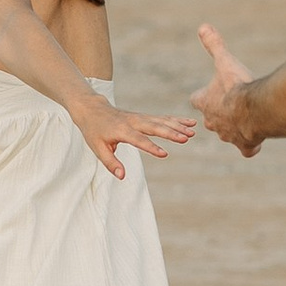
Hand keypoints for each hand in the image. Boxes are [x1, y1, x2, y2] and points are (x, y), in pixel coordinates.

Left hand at [73, 97, 198, 180]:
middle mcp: (133, 122)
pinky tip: (190, 123)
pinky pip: (163, 118)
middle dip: (171, 132)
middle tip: (186, 138)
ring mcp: (140, 117)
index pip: (138, 140)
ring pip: (161, 121)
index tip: (164, 154)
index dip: (151, 147)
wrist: (93, 109)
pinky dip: (177, 120)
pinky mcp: (145, 117)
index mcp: (121, 130)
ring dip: (178, 126)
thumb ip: (111, 163)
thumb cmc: (95, 132)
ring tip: (193, 132)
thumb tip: (122, 176)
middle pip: (155, 127)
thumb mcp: (98, 149)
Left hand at [193, 24, 262, 156]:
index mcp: (205, 103)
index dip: (203, 96)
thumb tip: (202, 27)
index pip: (197, 100)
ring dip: (237, 127)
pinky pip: (246, 148)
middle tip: (232, 106)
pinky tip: (257, 140)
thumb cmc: (237, 86)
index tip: (210, 92)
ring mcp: (228, 136)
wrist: (254, 111)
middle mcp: (213, 122)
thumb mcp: (224, 61)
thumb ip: (214, 45)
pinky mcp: (245, 145)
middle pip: (211, 120)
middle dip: (220, 114)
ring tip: (248, 119)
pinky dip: (250, 145)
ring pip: (229, 134)